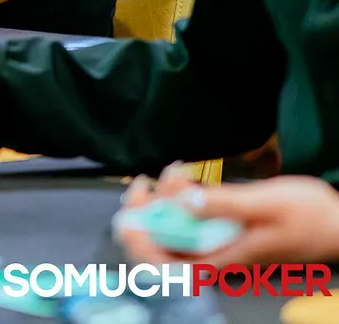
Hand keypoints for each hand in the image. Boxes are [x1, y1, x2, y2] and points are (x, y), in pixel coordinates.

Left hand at [117, 172, 338, 266]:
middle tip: (143, 183)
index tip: (129, 211)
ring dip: (161, 203)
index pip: (166, 265)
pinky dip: (178, 200)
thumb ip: (225, 204)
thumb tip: (184, 201)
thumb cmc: (310, 217)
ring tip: (170, 173)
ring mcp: (220, 244)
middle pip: (162, 246)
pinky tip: (182, 178)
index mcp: (223, 259)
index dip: (139, 243)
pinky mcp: (224, 232)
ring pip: (174, 230)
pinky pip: (190, 220)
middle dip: (144, 215)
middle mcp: (216, 256)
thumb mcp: (267, 205)